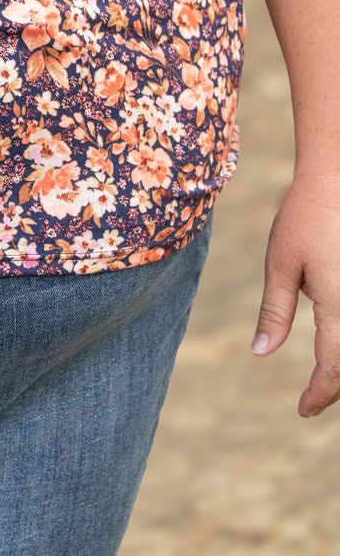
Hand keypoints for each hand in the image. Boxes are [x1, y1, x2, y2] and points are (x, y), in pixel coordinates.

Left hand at [251, 171, 339, 416]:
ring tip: (327, 381)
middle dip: (335, 386)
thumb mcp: (280, 265)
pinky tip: (336, 347)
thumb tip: (260, 353)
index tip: (303, 411)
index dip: (319, 394)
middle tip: (312, 401)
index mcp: (339, 307)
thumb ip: (274, 312)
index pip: (333, 368)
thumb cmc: (303, 219)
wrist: (333, 180)